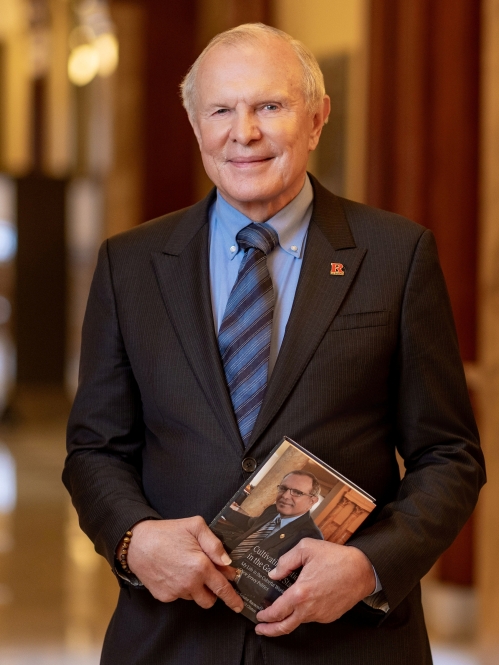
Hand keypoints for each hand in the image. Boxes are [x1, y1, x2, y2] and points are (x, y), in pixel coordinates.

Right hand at [126, 517, 243, 612]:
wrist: (137, 543)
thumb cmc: (167, 532)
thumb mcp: (195, 526)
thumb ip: (214, 543)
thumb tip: (227, 561)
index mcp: (201, 566)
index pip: (223, 589)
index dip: (233, 599)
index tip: (239, 605)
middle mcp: (190, 583)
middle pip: (209, 600)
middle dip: (213, 593)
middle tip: (208, 578)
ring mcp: (176, 592)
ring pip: (194, 598)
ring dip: (196, 589)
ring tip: (186, 569)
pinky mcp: (164, 596)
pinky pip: (179, 596)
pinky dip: (181, 588)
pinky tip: (174, 572)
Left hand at [255, 539, 374, 635]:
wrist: (361, 570)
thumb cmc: (336, 559)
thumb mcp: (306, 548)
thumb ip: (286, 560)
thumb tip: (274, 573)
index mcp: (300, 593)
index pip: (276, 612)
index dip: (265, 616)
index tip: (259, 615)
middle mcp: (309, 608)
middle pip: (285, 627)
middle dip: (269, 630)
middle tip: (261, 629)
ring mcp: (320, 614)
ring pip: (299, 621)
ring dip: (287, 620)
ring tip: (281, 612)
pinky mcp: (329, 616)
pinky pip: (312, 617)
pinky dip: (303, 613)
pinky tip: (302, 604)